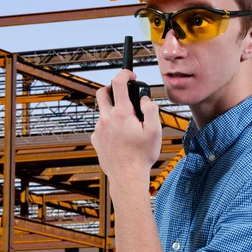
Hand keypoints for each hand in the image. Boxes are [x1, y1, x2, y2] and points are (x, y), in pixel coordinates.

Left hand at [91, 69, 161, 183]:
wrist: (126, 177)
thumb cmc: (142, 156)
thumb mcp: (155, 130)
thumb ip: (151, 109)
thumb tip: (144, 99)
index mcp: (121, 113)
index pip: (118, 83)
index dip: (125, 74)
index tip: (131, 75)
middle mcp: (106, 118)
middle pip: (102, 92)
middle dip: (112, 87)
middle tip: (123, 92)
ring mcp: (98, 129)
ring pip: (103, 111)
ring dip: (114, 110)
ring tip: (128, 124)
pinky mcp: (95, 139)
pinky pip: (101, 126)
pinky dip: (110, 126)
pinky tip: (121, 137)